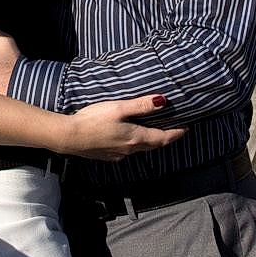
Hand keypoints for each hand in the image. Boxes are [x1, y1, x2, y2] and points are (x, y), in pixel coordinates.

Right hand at [59, 96, 186, 160]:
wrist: (70, 137)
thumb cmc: (94, 120)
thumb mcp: (119, 108)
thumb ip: (141, 105)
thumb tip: (163, 101)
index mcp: (136, 138)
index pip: (162, 138)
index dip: (175, 133)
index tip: (185, 128)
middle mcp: (130, 149)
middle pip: (152, 144)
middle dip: (164, 137)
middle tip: (172, 129)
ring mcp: (118, 154)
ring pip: (139, 148)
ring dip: (149, 140)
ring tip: (152, 131)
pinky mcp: (107, 155)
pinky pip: (127, 150)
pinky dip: (134, 143)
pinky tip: (128, 137)